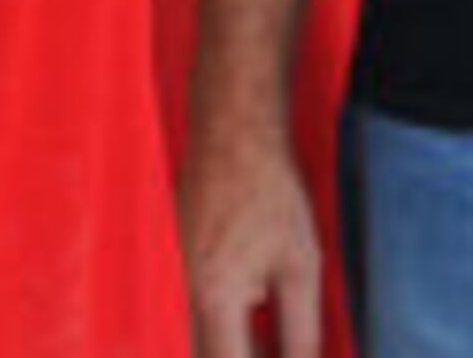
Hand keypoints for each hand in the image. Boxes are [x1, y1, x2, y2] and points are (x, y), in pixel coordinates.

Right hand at [181, 131, 327, 357]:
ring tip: (265, 337)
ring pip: (195, 340)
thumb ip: (300, 331)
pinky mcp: (172, 264)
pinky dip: (217, 325)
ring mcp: (171, 278)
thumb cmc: (270, 194)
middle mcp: (182, 294)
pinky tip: (250, 311)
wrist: (233, 138)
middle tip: (273, 349)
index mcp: (214, 298)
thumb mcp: (301, 267)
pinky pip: (189, 313)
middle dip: (243, 357)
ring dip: (229, 345)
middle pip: (205, 356)